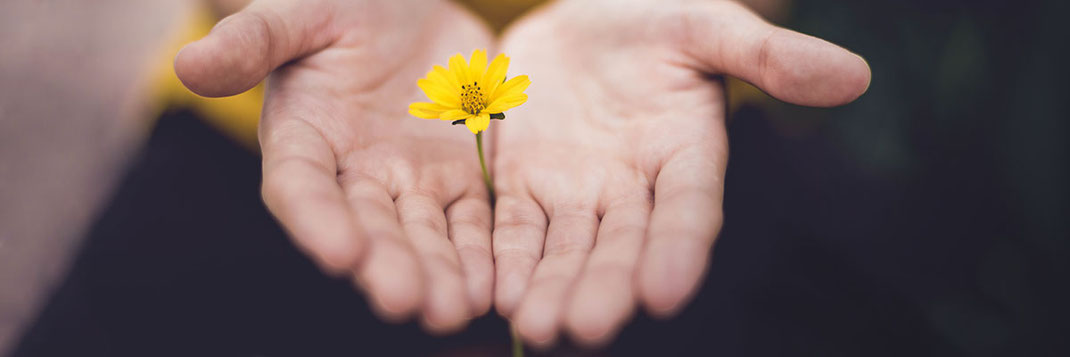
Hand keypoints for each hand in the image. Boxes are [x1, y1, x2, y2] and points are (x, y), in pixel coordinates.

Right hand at [175, 0, 495, 332]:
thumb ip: (253, 39)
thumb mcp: (298, 12)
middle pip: (367, 227)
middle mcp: (353, 174)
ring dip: (437, 273)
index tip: (341, 252)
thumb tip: (189, 64)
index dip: (317, 220)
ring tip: (453, 309)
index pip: (302, 187)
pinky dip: (479, 253)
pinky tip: (491, 286)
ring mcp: (409, 181)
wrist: (407, 7)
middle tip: (405, 300)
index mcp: (304, 138)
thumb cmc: (342, 6)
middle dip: (385, 264)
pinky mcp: (457, 178)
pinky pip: (470, 221)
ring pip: (422, 235)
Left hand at [490, 0, 869, 346]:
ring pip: (565, 250)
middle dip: (605, 286)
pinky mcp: (523, 185)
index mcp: (686, 154)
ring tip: (537, 325)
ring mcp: (576, 192)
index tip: (665, 292)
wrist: (581, 16)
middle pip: (621, 246)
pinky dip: (506, 259)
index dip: (679, 250)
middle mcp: (633, 188)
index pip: (688, 210)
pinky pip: (513, 228)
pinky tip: (496, 293)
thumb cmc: (652, 16)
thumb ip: (768, 55)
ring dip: (552, 287)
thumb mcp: (706, 25)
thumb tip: (855, 76)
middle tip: (587, 326)